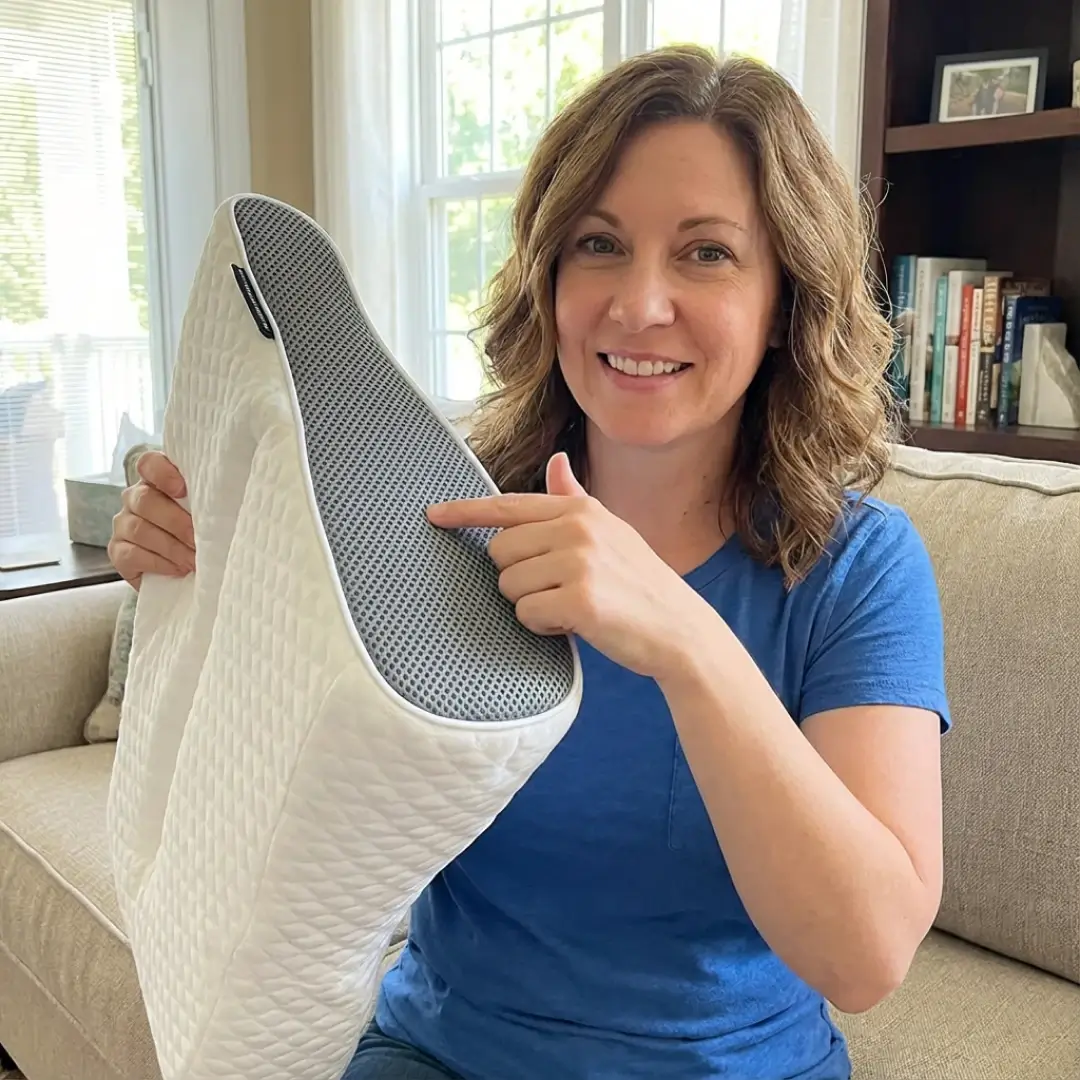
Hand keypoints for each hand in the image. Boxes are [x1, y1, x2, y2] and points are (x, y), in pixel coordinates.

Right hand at [108, 450, 194, 589]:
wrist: (180, 573)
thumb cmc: (197, 534)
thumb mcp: (204, 515)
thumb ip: (206, 503)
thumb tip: (226, 507)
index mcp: (156, 482)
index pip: (149, 464)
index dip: (163, 473)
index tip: (183, 491)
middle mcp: (134, 498)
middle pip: (145, 499)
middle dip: (176, 522)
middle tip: (198, 540)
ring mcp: (122, 524)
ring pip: (139, 529)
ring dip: (171, 547)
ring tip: (193, 560)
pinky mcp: (117, 551)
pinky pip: (131, 554)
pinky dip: (159, 563)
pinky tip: (178, 568)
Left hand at [426, 453, 704, 680]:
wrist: (680, 630)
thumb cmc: (640, 584)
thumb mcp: (611, 531)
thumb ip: (573, 499)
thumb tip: (555, 460)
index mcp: (579, 509)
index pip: (507, 505)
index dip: (466, 511)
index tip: (434, 515)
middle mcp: (577, 528)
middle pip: (499, 552)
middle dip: (518, 578)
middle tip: (558, 589)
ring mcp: (578, 561)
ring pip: (508, 585)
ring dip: (531, 605)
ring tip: (571, 606)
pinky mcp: (579, 599)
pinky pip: (526, 613)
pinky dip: (543, 627)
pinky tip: (574, 625)